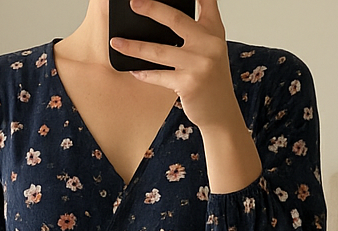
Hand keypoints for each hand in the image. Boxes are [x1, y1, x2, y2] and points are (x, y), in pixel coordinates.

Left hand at [109, 0, 239, 132]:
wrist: (221, 112)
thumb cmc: (212, 79)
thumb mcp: (212, 48)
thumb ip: (198, 28)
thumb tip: (164, 15)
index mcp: (214, 31)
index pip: (206, 0)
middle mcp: (209, 44)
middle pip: (176, 19)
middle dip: (152, 9)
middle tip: (134, 3)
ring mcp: (199, 64)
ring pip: (160, 51)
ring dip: (134, 47)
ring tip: (117, 42)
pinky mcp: (189, 84)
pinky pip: (159, 76)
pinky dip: (144, 74)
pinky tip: (133, 70)